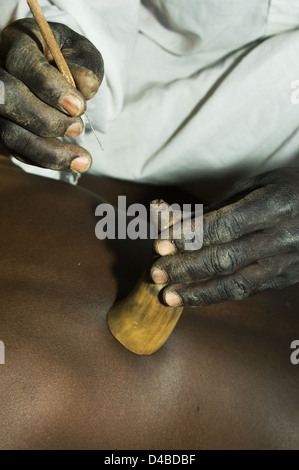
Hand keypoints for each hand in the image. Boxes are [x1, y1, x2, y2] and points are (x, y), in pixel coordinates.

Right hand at [0, 19, 103, 171]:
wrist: (64, 75)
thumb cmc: (72, 60)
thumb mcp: (84, 55)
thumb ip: (85, 67)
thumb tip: (86, 86)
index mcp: (18, 44)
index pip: (23, 64)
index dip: (49, 87)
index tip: (79, 107)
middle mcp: (0, 75)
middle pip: (6, 100)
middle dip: (44, 119)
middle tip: (78, 128)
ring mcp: (1, 108)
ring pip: (10, 133)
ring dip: (48, 152)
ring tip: (83, 159)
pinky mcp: (9, 130)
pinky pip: (20, 152)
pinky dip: (47, 161)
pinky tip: (73, 163)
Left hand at [151, 168, 298, 305]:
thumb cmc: (288, 189)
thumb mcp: (257, 184)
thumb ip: (218, 206)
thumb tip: (174, 221)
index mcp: (276, 205)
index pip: (225, 225)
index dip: (190, 237)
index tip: (161, 245)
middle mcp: (284, 236)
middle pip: (227, 257)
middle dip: (186, 267)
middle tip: (156, 272)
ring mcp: (288, 262)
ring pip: (238, 283)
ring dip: (199, 292)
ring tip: (168, 296)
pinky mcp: (287, 278)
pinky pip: (248, 291)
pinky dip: (217, 295)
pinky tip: (193, 296)